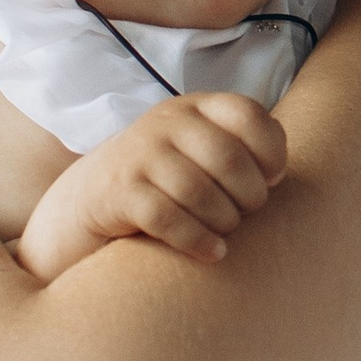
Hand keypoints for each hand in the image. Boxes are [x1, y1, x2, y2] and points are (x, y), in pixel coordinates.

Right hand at [20, 91, 288, 282]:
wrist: (83, 205)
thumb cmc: (160, 185)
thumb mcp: (196, 154)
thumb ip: (238, 150)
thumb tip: (277, 171)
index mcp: (193, 108)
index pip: (249, 115)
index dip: (272, 152)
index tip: (271, 180)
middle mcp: (165, 123)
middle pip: (231, 158)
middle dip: (250, 196)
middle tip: (244, 214)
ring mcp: (138, 155)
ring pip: (202, 192)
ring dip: (225, 222)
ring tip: (225, 234)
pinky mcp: (118, 192)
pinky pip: (169, 218)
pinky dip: (198, 240)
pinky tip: (211, 253)